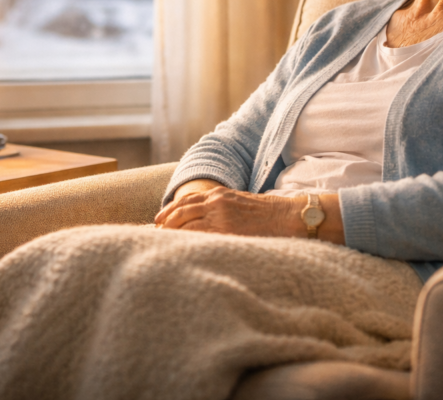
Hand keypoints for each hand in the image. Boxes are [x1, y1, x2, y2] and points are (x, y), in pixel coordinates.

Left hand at [155, 186, 301, 237]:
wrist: (287, 216)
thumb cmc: (268, 214)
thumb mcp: (240, 204)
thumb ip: (222, 210)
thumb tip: (206, 222)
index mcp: (218, 194)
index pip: (186, 201)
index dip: (170, 211)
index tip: (159, 221)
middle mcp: (215, 201)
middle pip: (180, 211)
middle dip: (165, 223)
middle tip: (154, 234)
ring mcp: (220, 215)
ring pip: (185, 223)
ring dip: (170, 232)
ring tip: (160, 242)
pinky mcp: (226, 229)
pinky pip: (198, 235)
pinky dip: (184, 240)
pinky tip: (176, 248)